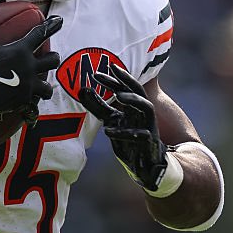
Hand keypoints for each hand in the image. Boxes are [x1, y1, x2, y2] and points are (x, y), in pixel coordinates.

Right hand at [0, 4, 61, 118]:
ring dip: (45, 85)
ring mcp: (26, 87)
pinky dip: (32, 101)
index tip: (59, 20)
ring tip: (42, 85)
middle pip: (52, 61)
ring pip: (47, 88)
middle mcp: (28, 69)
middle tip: (49, 57)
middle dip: (53, 57)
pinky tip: (28, 101)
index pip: (40, 34)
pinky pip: (33, 103)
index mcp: (20, 52)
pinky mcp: (21, 102)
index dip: (52, 25)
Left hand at [78, 64, 168, 191]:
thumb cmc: (129, 138)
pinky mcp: (149, 142)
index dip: (113, 79)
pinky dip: (124, 132)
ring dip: (133, 100)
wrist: (144, 163)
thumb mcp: (111, 120)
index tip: (96, 73)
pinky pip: (140, 134)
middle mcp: (142, 113)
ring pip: (147, 107)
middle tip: (112, 70)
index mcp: (134, 106)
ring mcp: (148, 126)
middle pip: (139, 91)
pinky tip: (108, 131)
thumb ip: (99, 107)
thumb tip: (83, 90)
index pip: (125, 88)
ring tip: (118, 96)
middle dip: (126, 79)